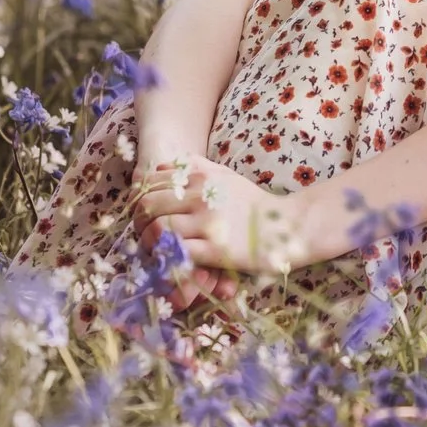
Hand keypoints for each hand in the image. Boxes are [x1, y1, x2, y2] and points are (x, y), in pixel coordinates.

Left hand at [133, 157, 304, 275]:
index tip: (143, 213)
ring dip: (150, 242)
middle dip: (139, 221)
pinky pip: (176, 253)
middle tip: (145, 233)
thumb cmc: (253, 204)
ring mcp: (207, 222)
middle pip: (147, 205)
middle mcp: (200, 195)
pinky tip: (172, 261)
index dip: (138, 199)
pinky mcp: (214, 249)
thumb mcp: (225, 176)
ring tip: (157, 249)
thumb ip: (196, 167)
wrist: (288, 226)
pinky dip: (168, 258)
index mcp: (200, 176)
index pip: (150, 182)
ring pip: (156, 228)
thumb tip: (164, 165)